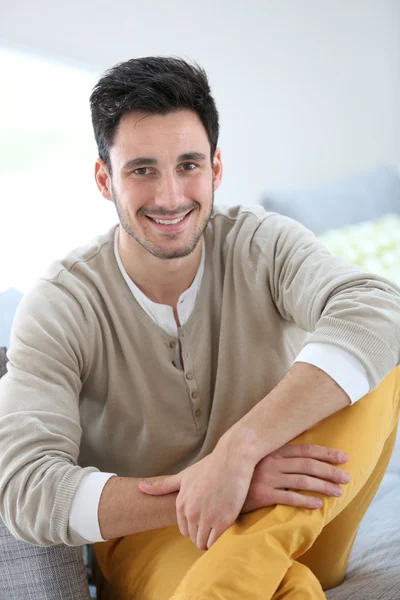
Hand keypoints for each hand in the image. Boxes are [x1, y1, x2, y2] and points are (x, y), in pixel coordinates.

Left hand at [139, 438, 254, 550]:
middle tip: (213, 521)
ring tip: (219, 526)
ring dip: (210, 539)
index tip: (204, 518)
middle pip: (193, 537)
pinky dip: (219, 540)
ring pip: (203, 543)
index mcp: (181, 503)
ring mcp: (206, 517)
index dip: (194, 526)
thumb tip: (140, 487)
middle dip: (201, 533)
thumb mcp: (184, 476)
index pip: (184, 529)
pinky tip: (224, 528)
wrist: (232, 459)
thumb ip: (163, 486)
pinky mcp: (222, 521)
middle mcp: (191, 512)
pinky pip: (215, 542)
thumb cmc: (210, 466)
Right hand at [242, 443, 349, 512]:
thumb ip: (276, 455)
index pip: (305, 449)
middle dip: (330, 470)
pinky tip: (318, 505)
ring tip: (338, 492)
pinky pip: (288, 498)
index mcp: (272, 450)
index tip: (343, 457)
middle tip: (347, 477)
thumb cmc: (242, 472)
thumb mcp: (258, 458)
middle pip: (307, 465)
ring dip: (323, 486)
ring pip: (302, 481)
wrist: (219, 486)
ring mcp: (267, 478)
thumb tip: (300, 455)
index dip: (325, 453)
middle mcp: (272, 462)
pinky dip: (305, 501)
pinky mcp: (261, 494)